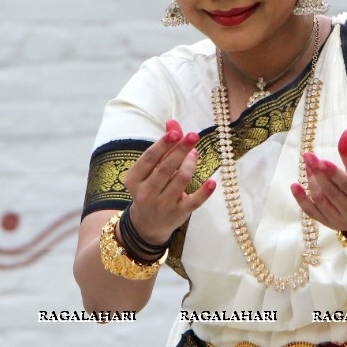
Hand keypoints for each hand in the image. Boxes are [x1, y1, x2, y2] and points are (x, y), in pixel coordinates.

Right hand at [123, 119, 215, 243]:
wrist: (147, 224)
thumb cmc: (150, 187)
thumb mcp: (150, 169)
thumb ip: (163, 147)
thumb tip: (173, 122)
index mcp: (134, 179)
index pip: (150, 158)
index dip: (163, 145)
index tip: (176, 133)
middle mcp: (146, 193)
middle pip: (166, 167)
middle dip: (181, 150)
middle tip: (194, 136)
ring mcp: (162, 205)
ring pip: (181, 180)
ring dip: (191, 163)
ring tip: (194, 153)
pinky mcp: (178, 214)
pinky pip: (194, 201)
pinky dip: (204, 192)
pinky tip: (212, 182)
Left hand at [291, 129, 346, 240]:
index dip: (334, 174)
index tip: (321, 160)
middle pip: (332, 192)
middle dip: (318, 173)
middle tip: (309, 156)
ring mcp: (340, 221)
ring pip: (321, 200)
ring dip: (311, 181)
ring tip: (308, 165)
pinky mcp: (328, 224)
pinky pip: (311, 212)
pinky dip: (301, 199)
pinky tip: (294, 186)